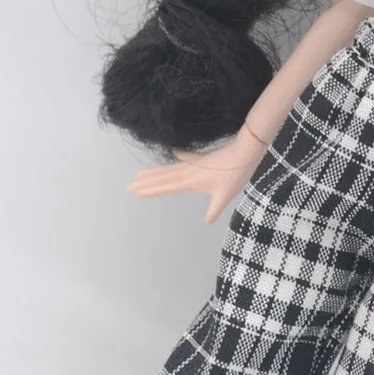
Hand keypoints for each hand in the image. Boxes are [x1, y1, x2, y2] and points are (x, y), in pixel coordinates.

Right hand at [125, 125, 268, 223]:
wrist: (244, 153)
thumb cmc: (234, 176)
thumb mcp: (225, 196)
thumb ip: (215, 209)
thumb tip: (208, 221)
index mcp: (191, 182)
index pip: (166, 188)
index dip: (151, 191)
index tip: (137, 193)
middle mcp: (188, 173)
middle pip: (162, 179)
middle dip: (145, 183)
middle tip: (129, 186)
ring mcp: (193, 164)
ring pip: (169, 169)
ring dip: (154, 172)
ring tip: (140, 174)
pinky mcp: (201, 159)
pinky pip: (185, 159)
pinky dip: (179, 156)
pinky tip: (175, 153)